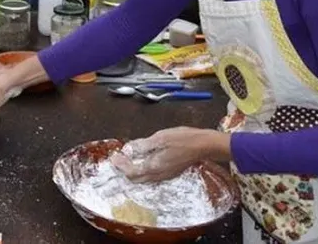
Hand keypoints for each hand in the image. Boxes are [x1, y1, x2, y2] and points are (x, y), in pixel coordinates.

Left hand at [110, 127, 227, 182]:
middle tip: (118, 160)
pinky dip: (143, 170)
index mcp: (154, 167)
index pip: (131, 172)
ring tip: (127, 160)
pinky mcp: (171, 172)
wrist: (203, 145)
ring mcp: (166, 175)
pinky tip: (142, 161)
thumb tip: (130, 148)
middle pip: (136, 179)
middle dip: (124, 170)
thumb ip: (143, 145)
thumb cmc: (183, 139)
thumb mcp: (160, 138)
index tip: (114, 157)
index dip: (120, 165)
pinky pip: (152, 176)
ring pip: (144, 179)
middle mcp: (159, 175)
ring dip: (133, 171)